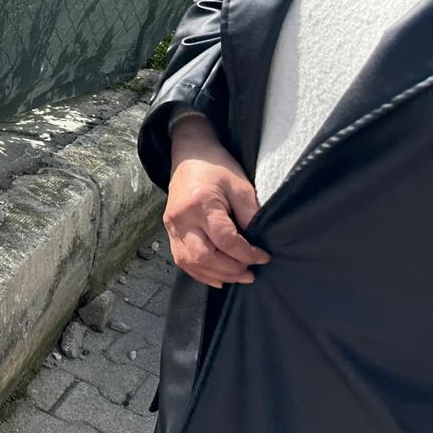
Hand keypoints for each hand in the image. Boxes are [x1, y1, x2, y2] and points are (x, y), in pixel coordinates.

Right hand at [164, 114, 268, 287]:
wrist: (189, 155)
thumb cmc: (217, 167)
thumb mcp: (240, 185)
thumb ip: (250, 213)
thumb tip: (256, 241)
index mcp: (201, 204)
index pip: (225, 240)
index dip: (247, 254)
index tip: (263, 256)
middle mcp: (182, 218)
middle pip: (204, 256)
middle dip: (231, 269)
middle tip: (251, 272)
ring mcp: (172, 226)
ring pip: (190, 262)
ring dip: (216, 274)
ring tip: (238, 276)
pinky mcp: (169, 231)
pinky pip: (181, 260)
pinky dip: (200, 272)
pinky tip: (218, 277)